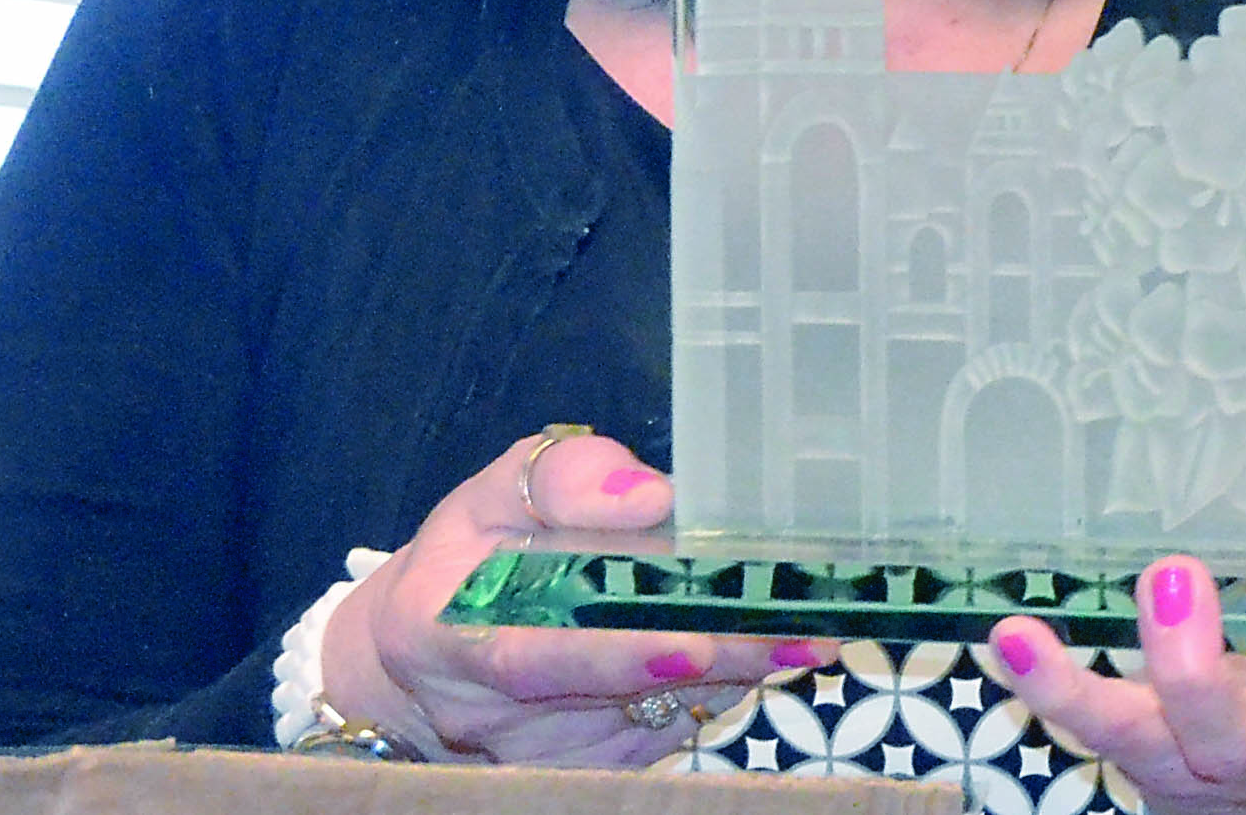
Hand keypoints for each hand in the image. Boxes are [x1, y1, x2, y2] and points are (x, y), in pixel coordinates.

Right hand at [316, 428, 831, 765]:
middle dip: (714, 665)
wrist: (444, 636)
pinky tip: (756, 647)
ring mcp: (540, 750)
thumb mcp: (501, 486)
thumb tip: (648, 496)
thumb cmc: (478, 546)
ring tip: (801, 630)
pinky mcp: (585, 766)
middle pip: (610, 697)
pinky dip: (718, 686)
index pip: (528, 658)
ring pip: (652, 716)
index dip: (610, 658)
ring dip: (734, 674)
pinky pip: (664, 726)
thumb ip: (567, 480)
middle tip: (798, 637)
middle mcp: (488, 710)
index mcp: (445, 629)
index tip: (689, 647)